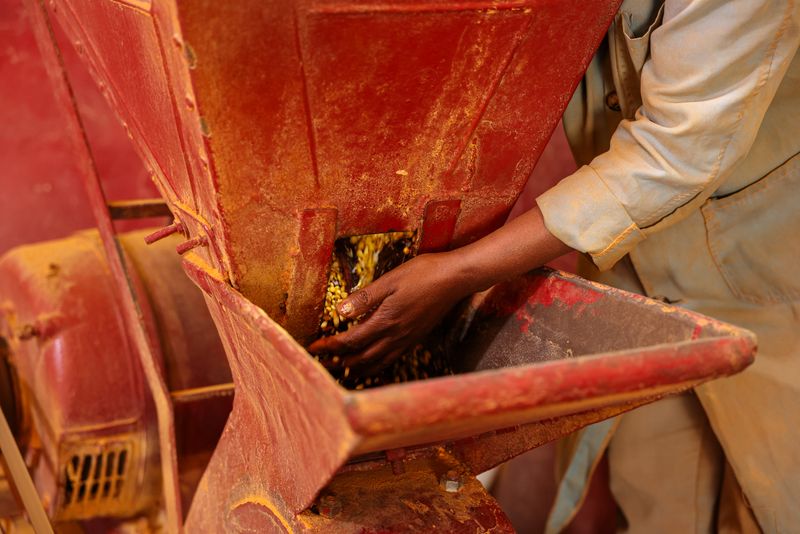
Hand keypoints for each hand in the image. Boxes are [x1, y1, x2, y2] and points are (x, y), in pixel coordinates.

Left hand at [307, 252, 468, 372]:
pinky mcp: (415, 338)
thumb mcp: (390, 280)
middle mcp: (395, 336)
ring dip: (356, 368)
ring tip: (342, 369)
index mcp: (385, 321)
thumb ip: (365, 298)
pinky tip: (372, 363)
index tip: (314, 347)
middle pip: (360, 358)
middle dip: (339, 362)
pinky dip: (376, 366)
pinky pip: (391, 360)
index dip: (330, 346)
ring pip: (376, 364)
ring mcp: (406, 340)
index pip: (350, 341)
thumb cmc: (423, 274)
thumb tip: (339, 312)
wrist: (455, 280)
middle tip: (321, 363)